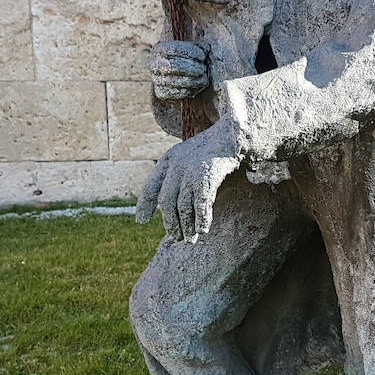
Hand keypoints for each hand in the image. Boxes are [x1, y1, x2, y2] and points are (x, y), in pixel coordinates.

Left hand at [136, 119, 242, 241]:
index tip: (141, 221)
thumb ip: (177, 175)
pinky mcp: (207, 177)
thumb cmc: (211, 149)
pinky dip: (201, 219)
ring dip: (186, 226)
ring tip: (190, 239)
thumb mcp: (188, 157)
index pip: (151, 186)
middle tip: (175, 237)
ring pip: (183, 206)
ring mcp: (192, 171)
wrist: (234, 135)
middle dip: (170, 222)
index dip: (145, 205)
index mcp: (169, 159)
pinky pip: (201, 205)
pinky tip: (203, 230)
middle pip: (167, 201)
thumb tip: (170, 205)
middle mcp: (177, 166)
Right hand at [149, 40, 209, 100]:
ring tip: (203, 78)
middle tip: (203, 69)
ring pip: (176, 81)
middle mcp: (153, 64)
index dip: (190, 53)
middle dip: (191, 68)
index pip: (174, 49)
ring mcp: (156, 79)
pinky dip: (190, 90)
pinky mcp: (161, 93)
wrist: (176, 75)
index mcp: (159, 49)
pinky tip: (197, 86)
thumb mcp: (191, 48)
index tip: (203, 56)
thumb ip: (199, 46)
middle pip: (172, 66)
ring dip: (193, 81)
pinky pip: (177, 93)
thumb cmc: (186, 58)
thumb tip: (207, 48)